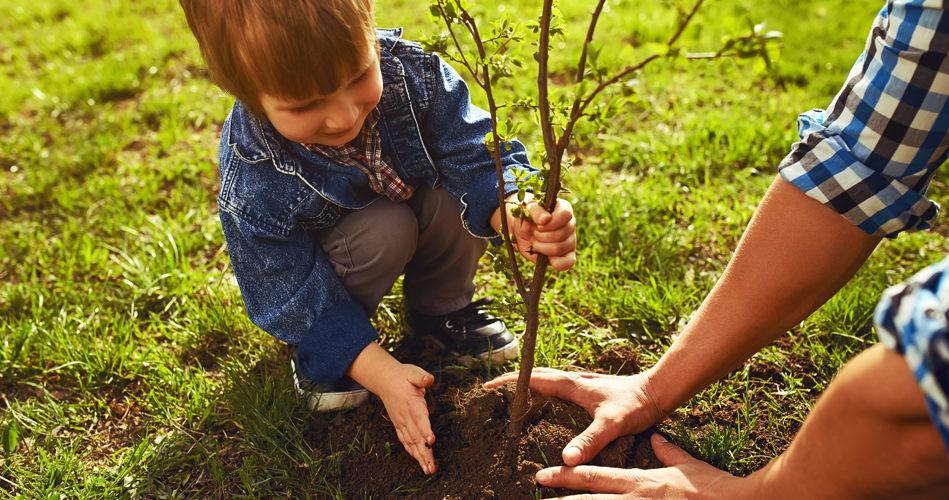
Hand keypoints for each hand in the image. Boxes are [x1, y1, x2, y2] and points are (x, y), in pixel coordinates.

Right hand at [375, 362, 436, 473]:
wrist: (385, 380)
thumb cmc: (403, 376)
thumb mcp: (413, 372)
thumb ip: (421, 377)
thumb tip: (429, 379)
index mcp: (411, 404)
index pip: (419, 419)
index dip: (425, 430)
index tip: (431, 441)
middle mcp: (405, 416)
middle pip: (416, 437)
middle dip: (424, 453)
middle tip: (432, 467)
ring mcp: (401, 422)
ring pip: (411, 443)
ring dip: (420, 457)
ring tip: (428, 470)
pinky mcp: (399, 425)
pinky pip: (405, 441)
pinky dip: (412, 452)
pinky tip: (419, 461)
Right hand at [484, 368, 663, 465]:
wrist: (658, 392)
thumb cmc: (636, 405)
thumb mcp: (611, 425)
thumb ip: (589, 441)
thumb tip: (566, 459)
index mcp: (572, 385)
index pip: (533, 380)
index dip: (510, 382)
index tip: (489, 386)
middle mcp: (574, 380)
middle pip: (535, 376)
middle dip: (512, 380)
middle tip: (493, 389)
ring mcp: (581, 384)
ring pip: (546, 380)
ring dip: (527, 383)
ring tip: (511, 394)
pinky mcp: (589, 390)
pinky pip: (558, 387)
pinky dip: (543, 390)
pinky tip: (545, 403)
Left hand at [504, 195, 576, 270]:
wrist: (523, 233)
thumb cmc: (527, 219)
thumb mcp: (526, 211)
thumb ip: (534, 211)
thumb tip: (544, 219)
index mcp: (563, 208)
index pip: (565, 214)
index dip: (550, 222)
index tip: (537, 224)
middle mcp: (570, 224)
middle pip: (560, 234)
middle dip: (541, 235)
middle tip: (533, 233)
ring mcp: (571, 240)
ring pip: (559, 248)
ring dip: (541, 247)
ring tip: (536, 241)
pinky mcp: (568, 254)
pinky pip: (568, 262)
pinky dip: (555, 262)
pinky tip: (546, 257)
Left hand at [534, 434, 743, 498]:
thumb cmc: (714, 489)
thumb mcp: (688, 466)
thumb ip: (669, 453)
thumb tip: (658, 440)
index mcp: (639, 482)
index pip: (594, 477)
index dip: (566, 475)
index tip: (543, 474)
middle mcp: (634, 499)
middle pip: (589, 498)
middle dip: (560, 498)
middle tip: (536, 491)